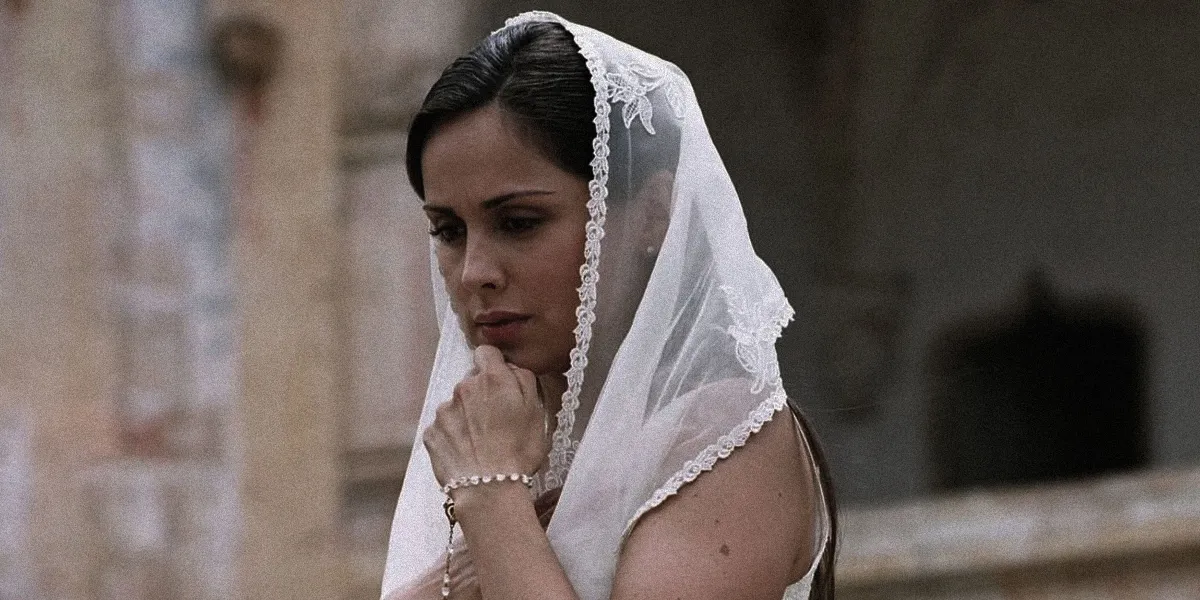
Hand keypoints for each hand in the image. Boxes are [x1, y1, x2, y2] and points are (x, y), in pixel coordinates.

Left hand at [423, 346, 549, 495]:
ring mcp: (443, 411)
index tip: (500, 382)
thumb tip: (510, 369)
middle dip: (482, 395)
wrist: (488, 490)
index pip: (486, 353)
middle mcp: (463, 388)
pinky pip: (443, 426)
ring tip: (481, 442)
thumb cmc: (518, 452)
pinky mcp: (431, 432)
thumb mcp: (538, 412)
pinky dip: (453, 435)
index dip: (494, 365)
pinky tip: (467, 452)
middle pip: (471, 381)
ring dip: (466, 415)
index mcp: (492, 379)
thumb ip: (524, 380)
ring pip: (456, 405)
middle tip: (496, 421)